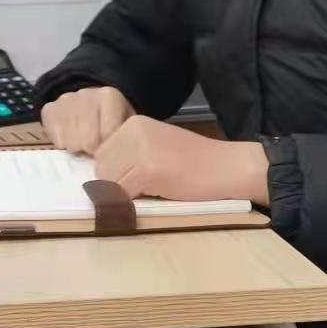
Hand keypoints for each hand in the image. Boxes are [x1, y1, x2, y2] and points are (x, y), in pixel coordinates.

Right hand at [40, 86, 134, 157]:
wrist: (91, 103)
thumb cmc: (112, 120)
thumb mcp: (126, 126)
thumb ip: (127, 140)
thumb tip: (120, 168)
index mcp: (109, 96)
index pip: (108, 135)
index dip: (109, 149)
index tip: (110, 150)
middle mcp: (86, 94)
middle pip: (88, 141)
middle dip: (92, 150)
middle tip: (95, 148)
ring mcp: (65, 101)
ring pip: (71, 143)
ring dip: (78, 148)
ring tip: (83, 141)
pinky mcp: (49, 109)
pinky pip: (56, 141)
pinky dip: (63, 144)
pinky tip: (70, 136)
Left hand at [90, 116, 270, 204]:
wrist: (227, 167)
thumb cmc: (195, 162)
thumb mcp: (156, 147)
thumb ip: (130, 154)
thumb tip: (100, 178)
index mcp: (133, 123)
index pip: (101, 153)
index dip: (113, 172)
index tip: (131, 180)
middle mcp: (132, 131)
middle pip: (100, 167)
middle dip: (115, 183)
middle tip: (142, 189)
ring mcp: (139, 149)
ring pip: (108, 181)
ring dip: (123, 194)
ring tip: (150, 191)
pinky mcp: (147, 170)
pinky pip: (122, 194)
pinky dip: (129, 204)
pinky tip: (152, 198)